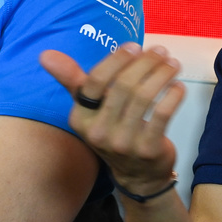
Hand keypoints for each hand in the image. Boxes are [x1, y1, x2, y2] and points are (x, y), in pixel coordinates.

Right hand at [40, 44, 183, 196]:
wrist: (137, 176)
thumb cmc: (113, 129)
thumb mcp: (90, 108)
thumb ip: (73, 80)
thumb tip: (44, 55)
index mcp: (80, 118)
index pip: (93, 82)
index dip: (115, 60)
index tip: (134, 45)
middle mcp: (98, 132)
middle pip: (123, 86)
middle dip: (145, 63)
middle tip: (161, 51)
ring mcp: (123, 143)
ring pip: (144, 97)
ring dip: (162, 75)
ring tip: (172, 64)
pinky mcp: (147, 150)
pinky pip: (162, 115)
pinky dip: (172, 96)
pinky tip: (177, 87)